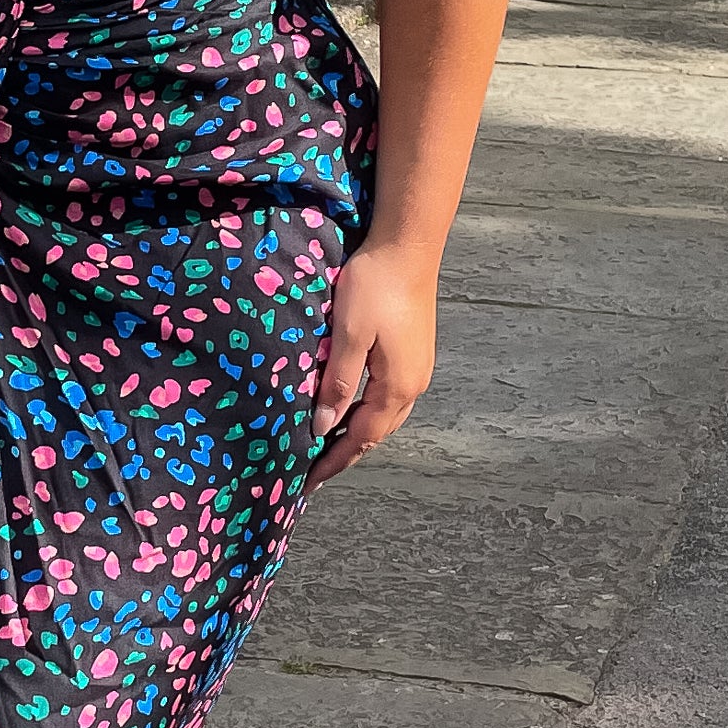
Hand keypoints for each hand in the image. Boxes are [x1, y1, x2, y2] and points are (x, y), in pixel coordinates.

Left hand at [307, 238, 438, 487]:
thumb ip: (337, 383)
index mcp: (397, 386)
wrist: (408, 246)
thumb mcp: (348, 336)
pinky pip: (390, 396)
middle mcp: (414, 384)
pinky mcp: (415, 351)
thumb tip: (323, 426)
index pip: (361, 437)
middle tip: (315, 468)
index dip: (334, 461)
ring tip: (329, 443)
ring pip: (386, 415)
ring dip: (359, 432)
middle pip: (377, 432)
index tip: (309, 481)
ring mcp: (418, 368)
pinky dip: (369, 410)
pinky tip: (351, 405)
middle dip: (347, 452)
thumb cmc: (376, 286)